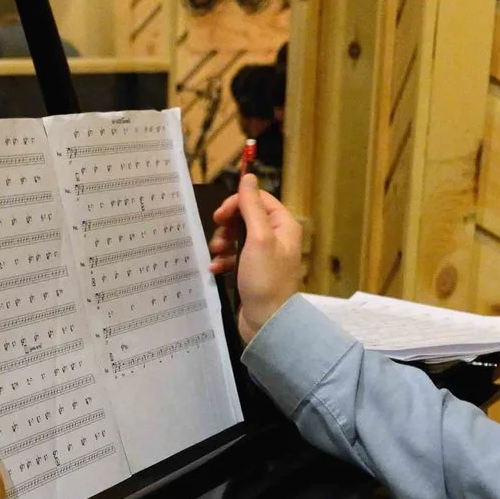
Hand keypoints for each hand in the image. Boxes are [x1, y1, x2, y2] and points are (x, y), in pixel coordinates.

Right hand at [209, 174, 301, 344]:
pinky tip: (217, 268)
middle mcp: (275, 237)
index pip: (258, 199)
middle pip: (246, 217)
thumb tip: (248, 177)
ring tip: (217, 255)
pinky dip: (224, 259)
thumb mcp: (258, 239)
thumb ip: (252, 207)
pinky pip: (235, 256)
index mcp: (283, 225)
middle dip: (228, 225)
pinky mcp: (252, 270)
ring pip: (237, 236)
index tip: (220, 215)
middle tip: (218, 237)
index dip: (237, 203)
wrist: (267, 321)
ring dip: (223, 243)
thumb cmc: (266, 280)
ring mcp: (264, 255)